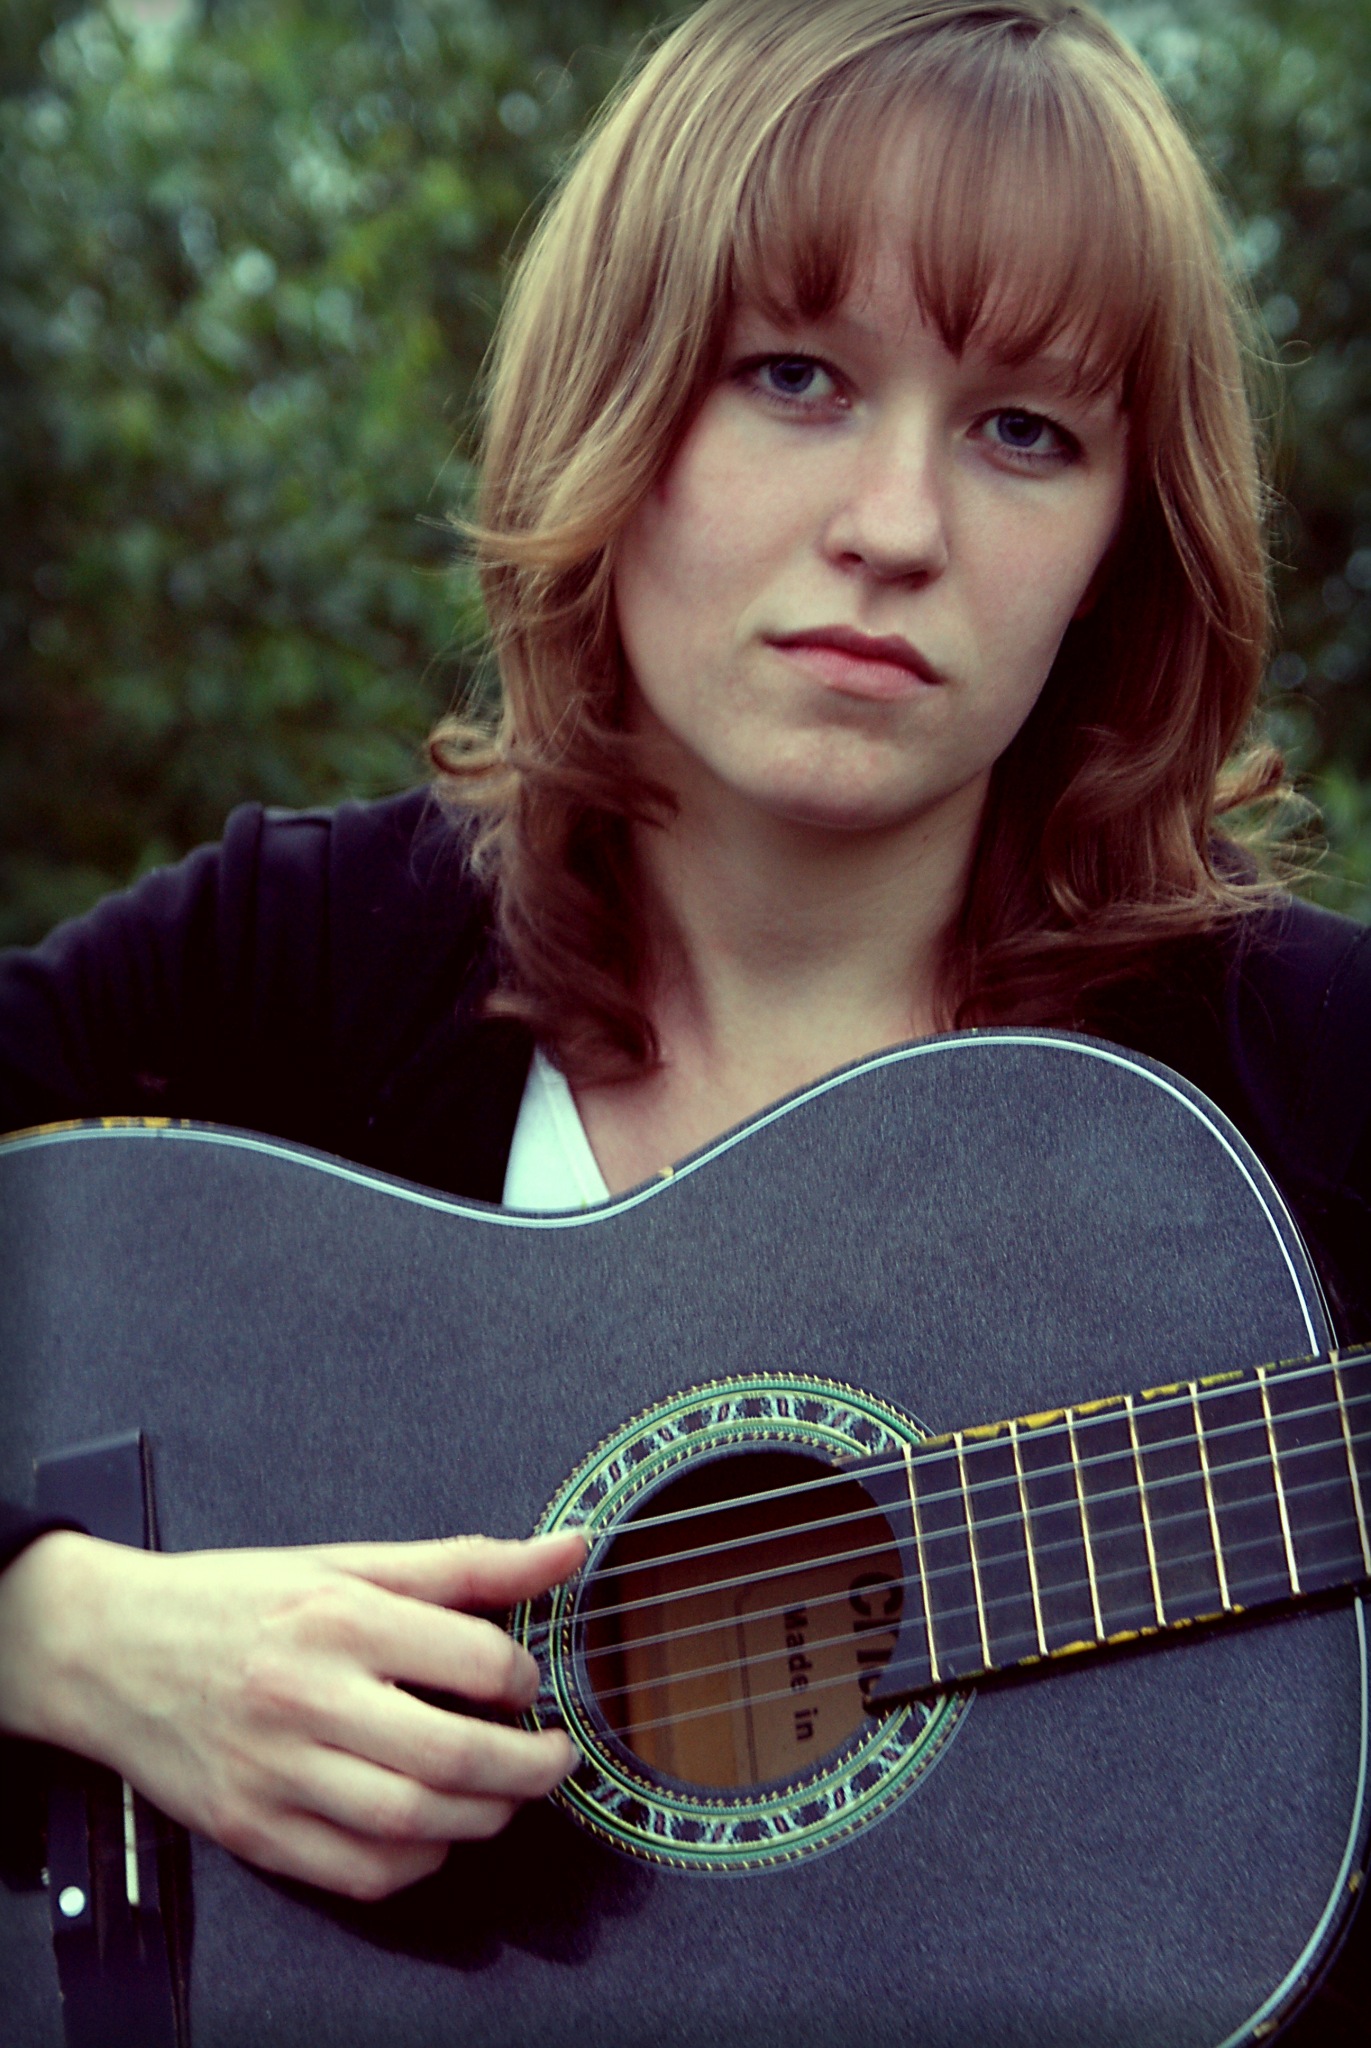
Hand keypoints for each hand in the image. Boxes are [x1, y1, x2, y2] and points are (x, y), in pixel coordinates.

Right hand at [0, 1528, 583, 1899]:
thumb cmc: (238, 1599)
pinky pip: (360, 1873)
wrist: (110, 1649)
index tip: (527, 1682)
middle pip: (455, 1757)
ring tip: (501, 1793)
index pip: (474, 1660)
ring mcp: (276, 1772)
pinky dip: (418, 1862)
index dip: (524, 1678)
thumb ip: (466, 1564)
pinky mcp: (252, 1830)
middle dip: (529, 1769)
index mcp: (339, 1617)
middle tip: (552, 1757)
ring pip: (414, 1823)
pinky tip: (433, 1830)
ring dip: (484, 1818)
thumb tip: (569, 1549)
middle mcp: (307, 1696)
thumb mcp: (348, 1561)